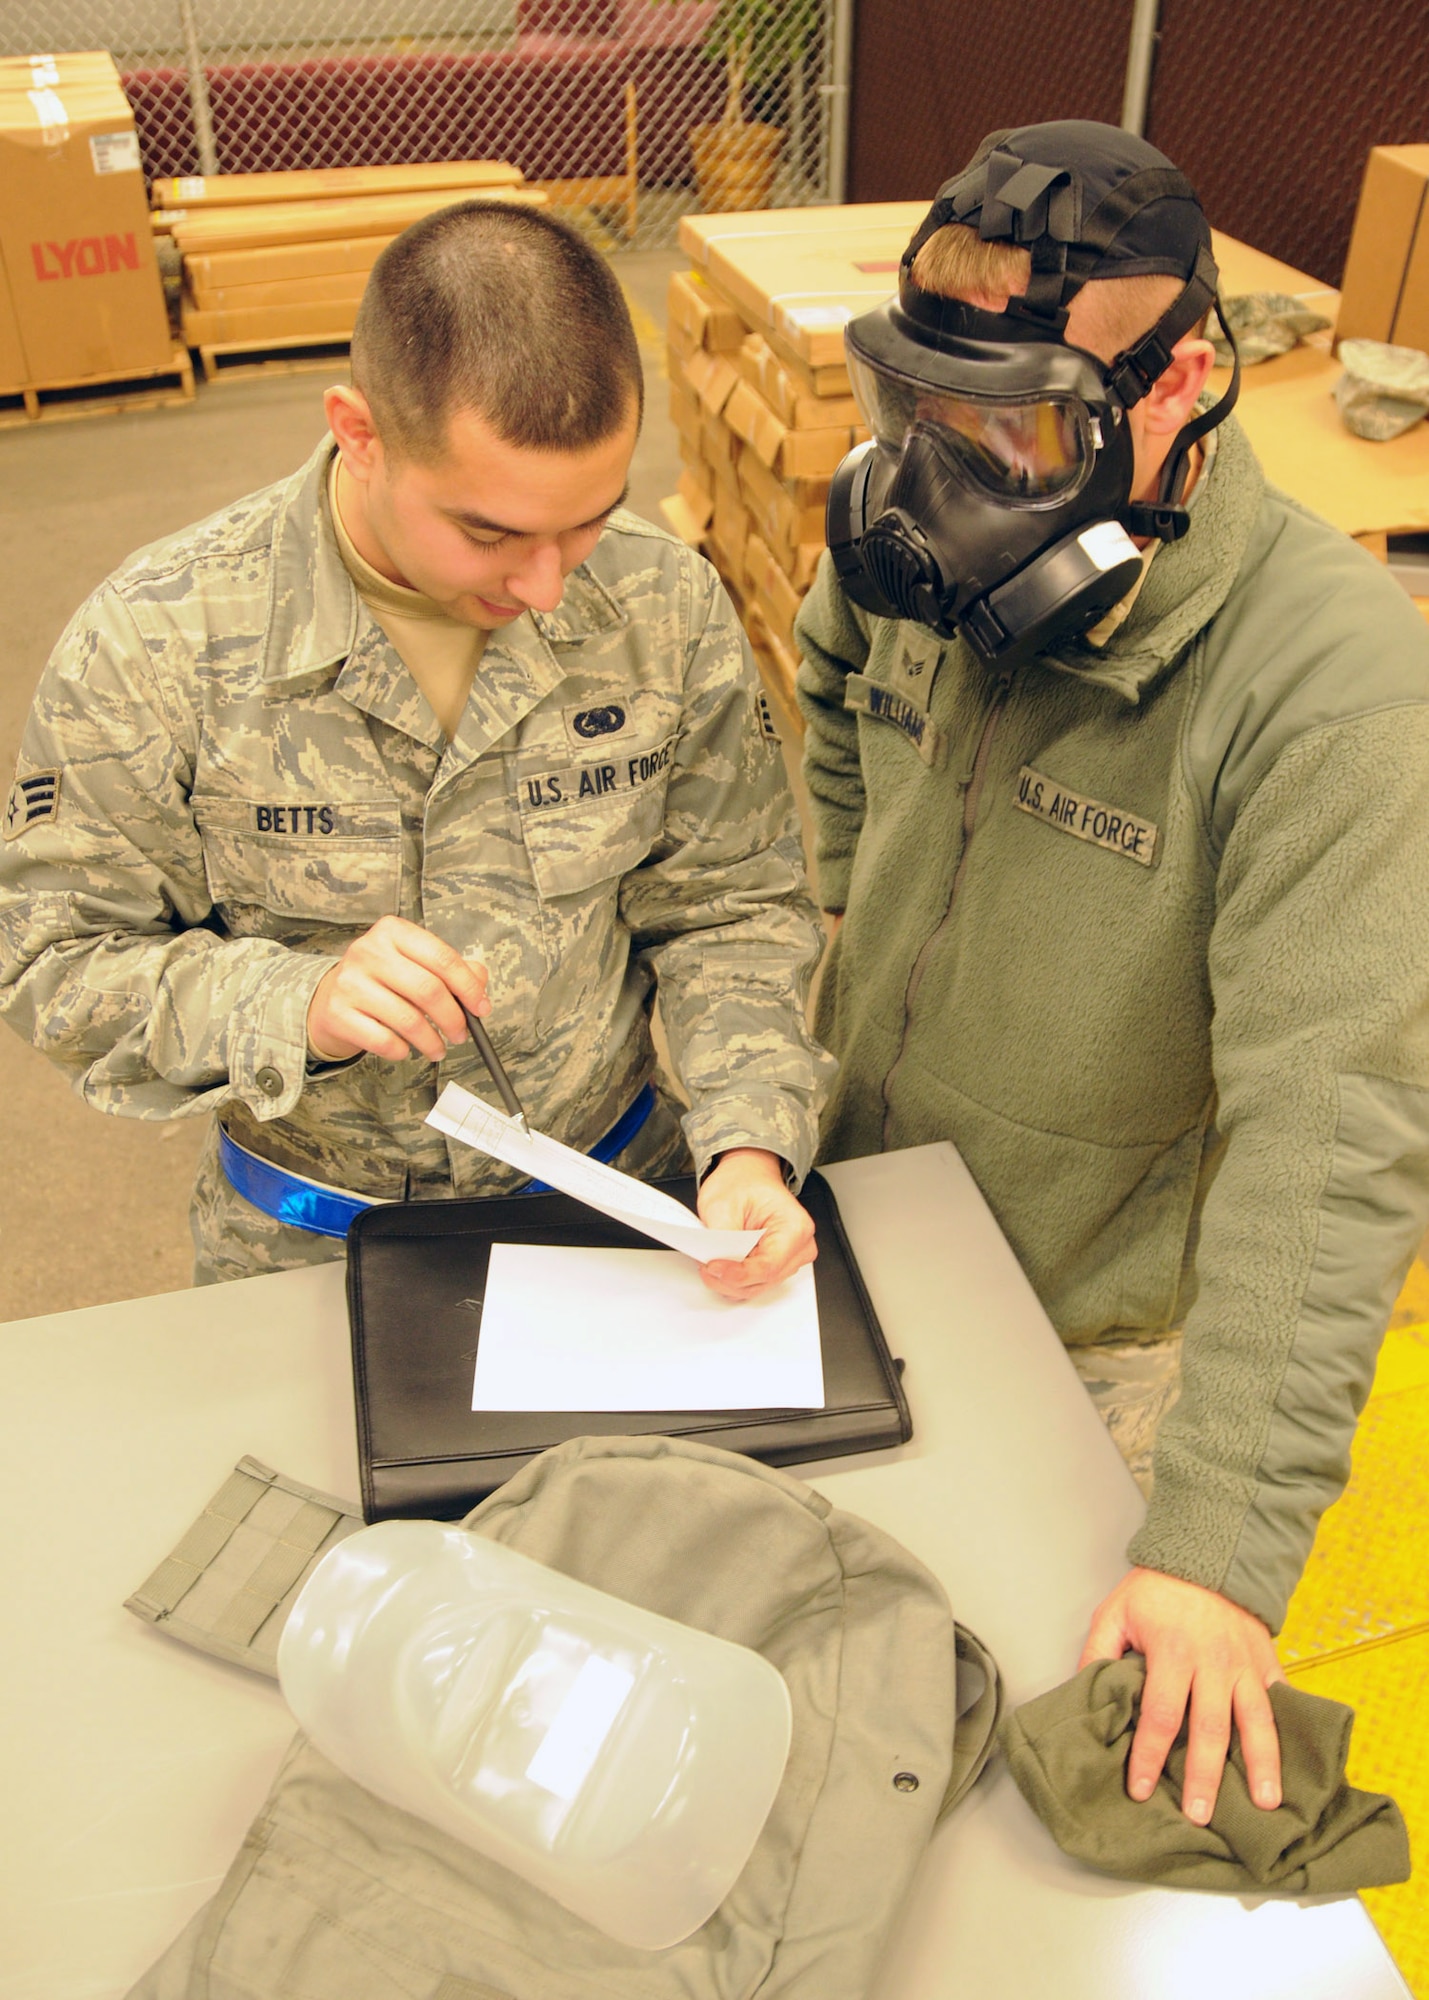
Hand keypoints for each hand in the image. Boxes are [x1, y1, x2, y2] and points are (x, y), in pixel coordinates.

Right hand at [307, 915, 488, 1062]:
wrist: (332, 995)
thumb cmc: (384, 979)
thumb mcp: (416, 963)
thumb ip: (453, 969)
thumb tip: (479, 986)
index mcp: (393, 931)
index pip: (442, 958)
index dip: (469, 987)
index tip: (481, 1009)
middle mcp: (368, 951)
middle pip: (428, 990)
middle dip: (453, 1019)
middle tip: (461, 1035)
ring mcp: (349, 982)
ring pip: (408, 1020)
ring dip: (431, 1042)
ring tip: (438, 1049)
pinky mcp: (337, 1013)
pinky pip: (384, 1040)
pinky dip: (402, 1051)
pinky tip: (405, 1049)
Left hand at [697, 1148, 815, 1302]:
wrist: (749, 1177)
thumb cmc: (744, 1184)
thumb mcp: (723, 1203)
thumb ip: (722, 1236)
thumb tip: (718, 1261)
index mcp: (795, 1227)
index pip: (768, 1266)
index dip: (737, 1273)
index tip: (712, 1267)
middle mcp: (799, 1248)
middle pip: (763, 1280)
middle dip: (729, 1278)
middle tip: (705, 1264)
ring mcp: (790, 1260)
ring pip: (757, 1287)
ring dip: (730, 1281)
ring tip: (710, 1263)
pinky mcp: (777, 1267)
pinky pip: (755, 1284)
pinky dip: (734, 1280)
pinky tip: (722, 1266)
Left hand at [1079, 1566, 1286, 1823]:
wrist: (1207, 1553)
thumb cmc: (1156, 1590)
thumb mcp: (1115, 1612)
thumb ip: (1098, 1653)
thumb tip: (1085, 1696)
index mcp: (1172, 1652)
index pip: (1159, 1715)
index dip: (1148, 1756)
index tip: (1140, 1790)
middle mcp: (1213, 1662)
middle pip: (1210, 1728)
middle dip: (1204, 1776)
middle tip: (1199, 1816)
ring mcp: (1245, 1664)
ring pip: (1257, 1721)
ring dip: (1262, 1765)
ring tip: (1266, 1804)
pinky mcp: (1266, 1662)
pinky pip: (1280, 1702)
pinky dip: (1288, 1735)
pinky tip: (1293, 1767)